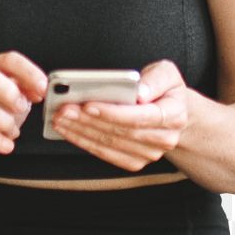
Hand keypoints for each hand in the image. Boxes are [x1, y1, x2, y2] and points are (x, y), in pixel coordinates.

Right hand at [0, 51, 47, 174]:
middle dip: (7, 90)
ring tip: (13, 131)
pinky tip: (6, 145)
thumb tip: (40, 89)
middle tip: (22, 107)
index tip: (43, 87)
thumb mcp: (10, 102)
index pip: (6, 60)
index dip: (27, 71)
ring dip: (3, 121)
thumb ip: (24, 92)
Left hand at [50, 59, 189, 171]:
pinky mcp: (135, 161)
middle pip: (120, 131)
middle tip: (64, 109)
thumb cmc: (164, 90)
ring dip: (81, 132)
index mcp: (174, 115)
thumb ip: (156, 79)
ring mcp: (149, 154)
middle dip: (88, 120)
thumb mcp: (166, 73)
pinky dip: (85, 142)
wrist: (173, 113)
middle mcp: (163, 139)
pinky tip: (69, 131)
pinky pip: (106, 154)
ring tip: (60, 118)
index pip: (140, 117)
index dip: (112, 112)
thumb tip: (140, 92)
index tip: (87, 104)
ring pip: (109, 144)